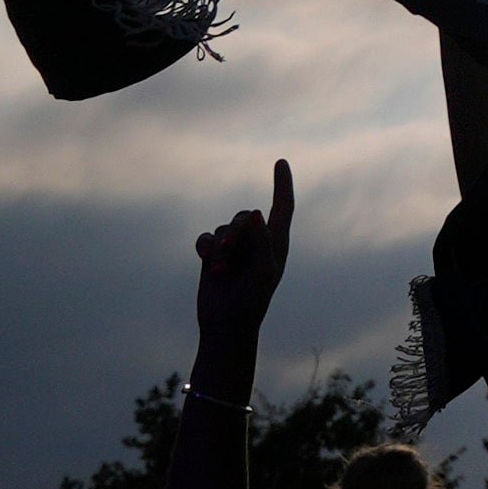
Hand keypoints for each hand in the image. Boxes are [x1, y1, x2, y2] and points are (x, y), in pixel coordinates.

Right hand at [191, 159, 296, 380]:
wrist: (226, 326)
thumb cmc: (252, 302)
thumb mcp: (263, 272)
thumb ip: (262, 241)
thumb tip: (255, 212)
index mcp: (277, 243)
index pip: (282, 207)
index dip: (282, 184)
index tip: (280, 162)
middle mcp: (257, 242)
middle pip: (245, 216)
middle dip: (235, 231)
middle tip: (228, 251)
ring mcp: (234, 249)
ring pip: (224, 228)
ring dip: (219, 247)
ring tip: (220, 271)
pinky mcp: (213, 257)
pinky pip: (205, 238)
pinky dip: (205, 247)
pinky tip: (207, 261)